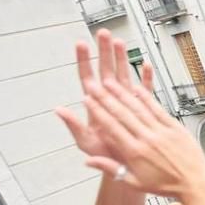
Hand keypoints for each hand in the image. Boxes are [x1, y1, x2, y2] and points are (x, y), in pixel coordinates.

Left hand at [55, 30, 153, 163]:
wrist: (127, 169)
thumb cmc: (107, 158)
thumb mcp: (87, 143)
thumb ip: (75, 126)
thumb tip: (59, 111)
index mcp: (96, 108)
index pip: (88, 78)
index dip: (85, 62)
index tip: (82, 45)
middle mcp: (110, 103)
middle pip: (107, 71)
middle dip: (105, 52)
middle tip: (104, 35)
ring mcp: (126, 105)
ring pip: (124, 77)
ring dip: (123, 60)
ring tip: (121, 43)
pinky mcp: (141, 110)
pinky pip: (145, 91)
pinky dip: (145, 79)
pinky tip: (146, 67)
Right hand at [77, 77, 204, 197]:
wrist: (195, 184)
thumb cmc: (166, 185)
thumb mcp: (135, 183)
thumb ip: (111, 169)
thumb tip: (88, 161)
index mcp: (135, 153)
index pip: (111, 127)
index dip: (98, 112)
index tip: (87, 101)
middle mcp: (147, 140)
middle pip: (122, 114)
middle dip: (105, 98)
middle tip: (94, 85)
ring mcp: (162, 132)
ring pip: (138, 108)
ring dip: (122, 94)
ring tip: (110, 83)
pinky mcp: (175, 127)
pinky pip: (158, 109)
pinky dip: (146, 98)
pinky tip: (137, 87)